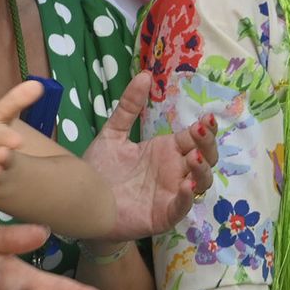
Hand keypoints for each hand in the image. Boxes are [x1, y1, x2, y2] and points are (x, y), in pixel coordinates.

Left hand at [82, 73, 214, 240]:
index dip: (204, 128)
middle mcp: (174, 171)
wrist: (82, 202)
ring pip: (200, 182)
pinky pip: (182, 207)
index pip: (194, 138)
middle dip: (207, 144)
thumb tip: (144, 75)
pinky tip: (185, 185)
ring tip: (194, 157)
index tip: (207, 117)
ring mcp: (172, 193)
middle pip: (205, 157)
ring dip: (202, 169)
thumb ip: (128, 107)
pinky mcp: (164, 215)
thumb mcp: (113, 133)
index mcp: (166, 151)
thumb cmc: (101, 170)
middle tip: (201, 130)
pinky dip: (187, 197)